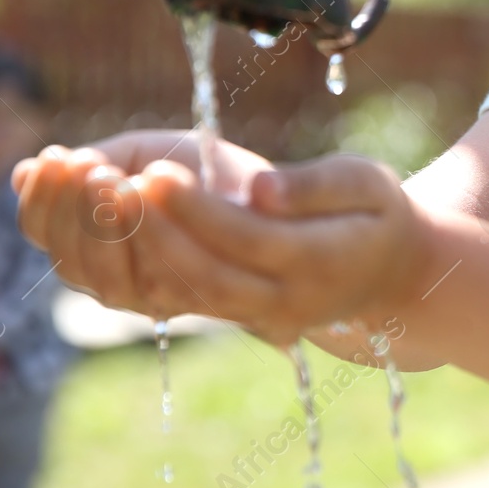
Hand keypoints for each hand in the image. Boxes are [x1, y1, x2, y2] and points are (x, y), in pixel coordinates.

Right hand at [12, 130, 270, 313]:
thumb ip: (93, 166)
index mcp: (91, 243)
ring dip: (100, 225)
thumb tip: (22, 173)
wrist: (273, 194)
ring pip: (102, 276)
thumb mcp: (144, 156)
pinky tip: (141, 195)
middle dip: (70, 210)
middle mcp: (112, 279)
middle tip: (86, 165)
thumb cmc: (202, 173)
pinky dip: (142, 238)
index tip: (53, 155)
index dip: (41, 198)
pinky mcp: (188, 301)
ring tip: (110, 177)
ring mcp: (148, 297)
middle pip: (68, 259)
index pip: (44, 232)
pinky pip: (152, 279)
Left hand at [14, 133, 427, 346]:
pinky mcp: (234, 317)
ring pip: (185, 294)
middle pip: (207, 276)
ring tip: (99, 195)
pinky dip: (138, 263)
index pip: (247, 238)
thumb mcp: (368, 183)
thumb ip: (317, 186)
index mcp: (322, 261)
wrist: (390, 277)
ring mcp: (259, 319)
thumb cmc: (377, 214)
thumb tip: (260, 190)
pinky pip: (179, 297)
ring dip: (134, 250)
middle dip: (153, 231)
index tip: (154, 168)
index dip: (196, 209)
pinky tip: (105, 221)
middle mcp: (286, 302)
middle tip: (111, 182)